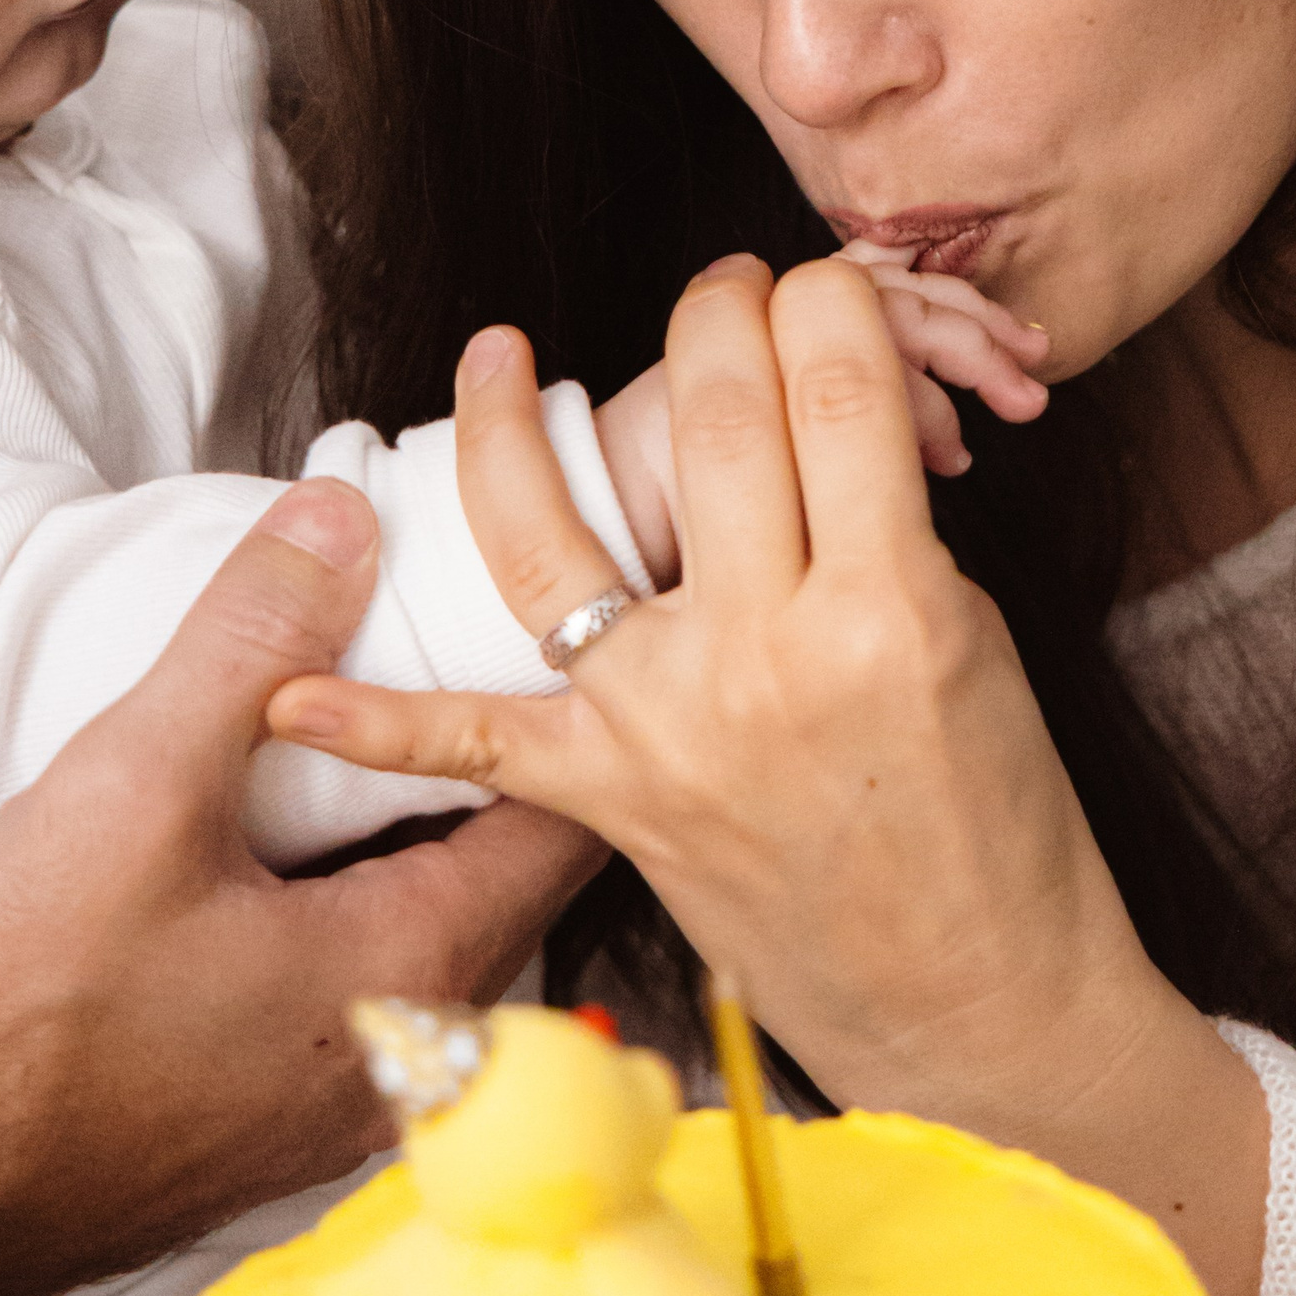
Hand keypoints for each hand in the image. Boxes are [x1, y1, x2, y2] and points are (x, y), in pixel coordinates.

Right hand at [0, 478, 603, 1295]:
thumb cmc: (24, 1014)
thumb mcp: (137, 784)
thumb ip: (248, 641)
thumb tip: (338, 523)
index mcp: (422, 968)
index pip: (566, 813)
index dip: (552, 703)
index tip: (516, 619)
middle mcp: (423, 1046)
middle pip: (504, 864)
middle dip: (475, 750)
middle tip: (432, 642)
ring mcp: (360, 1092)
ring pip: (431, 919)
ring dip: (400, 826)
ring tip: (346, 717)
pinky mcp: (291, 1109)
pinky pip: (365, 972)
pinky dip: (347, 893)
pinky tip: (271, 836)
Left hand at [268, 264, 1264, 1295]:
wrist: (977, 1005)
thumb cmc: (999, 827)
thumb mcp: (976, 644)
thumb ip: (882, 533)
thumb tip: (814, 427)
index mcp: (891, 601)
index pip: (839, 380)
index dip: (824, 302)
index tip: (816, 289)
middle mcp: (769, 650)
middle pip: (711, 416)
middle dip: (715, 315)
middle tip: (720, 290)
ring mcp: (673, 723)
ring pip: (551, 533)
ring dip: (502, 427)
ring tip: (495, 355)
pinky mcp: (614, 800)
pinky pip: (478, 746)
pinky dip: (379, 728)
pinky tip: (296, 695)